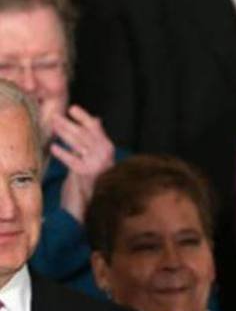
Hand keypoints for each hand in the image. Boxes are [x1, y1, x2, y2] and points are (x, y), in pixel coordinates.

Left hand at [49, 105, 114, 221]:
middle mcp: (104, 155)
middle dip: (68, 124)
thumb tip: (96, 119)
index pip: (96, 128)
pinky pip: (73, 160)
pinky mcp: (87, 173)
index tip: (72, 109)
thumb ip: (96, 138)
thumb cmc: (95, 176)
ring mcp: (96, 164)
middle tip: (54, 117)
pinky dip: (63, 154)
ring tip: (53, 126)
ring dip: (64, 133)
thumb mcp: (97, 155)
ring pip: (78, 144)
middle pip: (84, 134)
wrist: (95, 202)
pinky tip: (54, 148)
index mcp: (108, 148)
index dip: (84, 117)